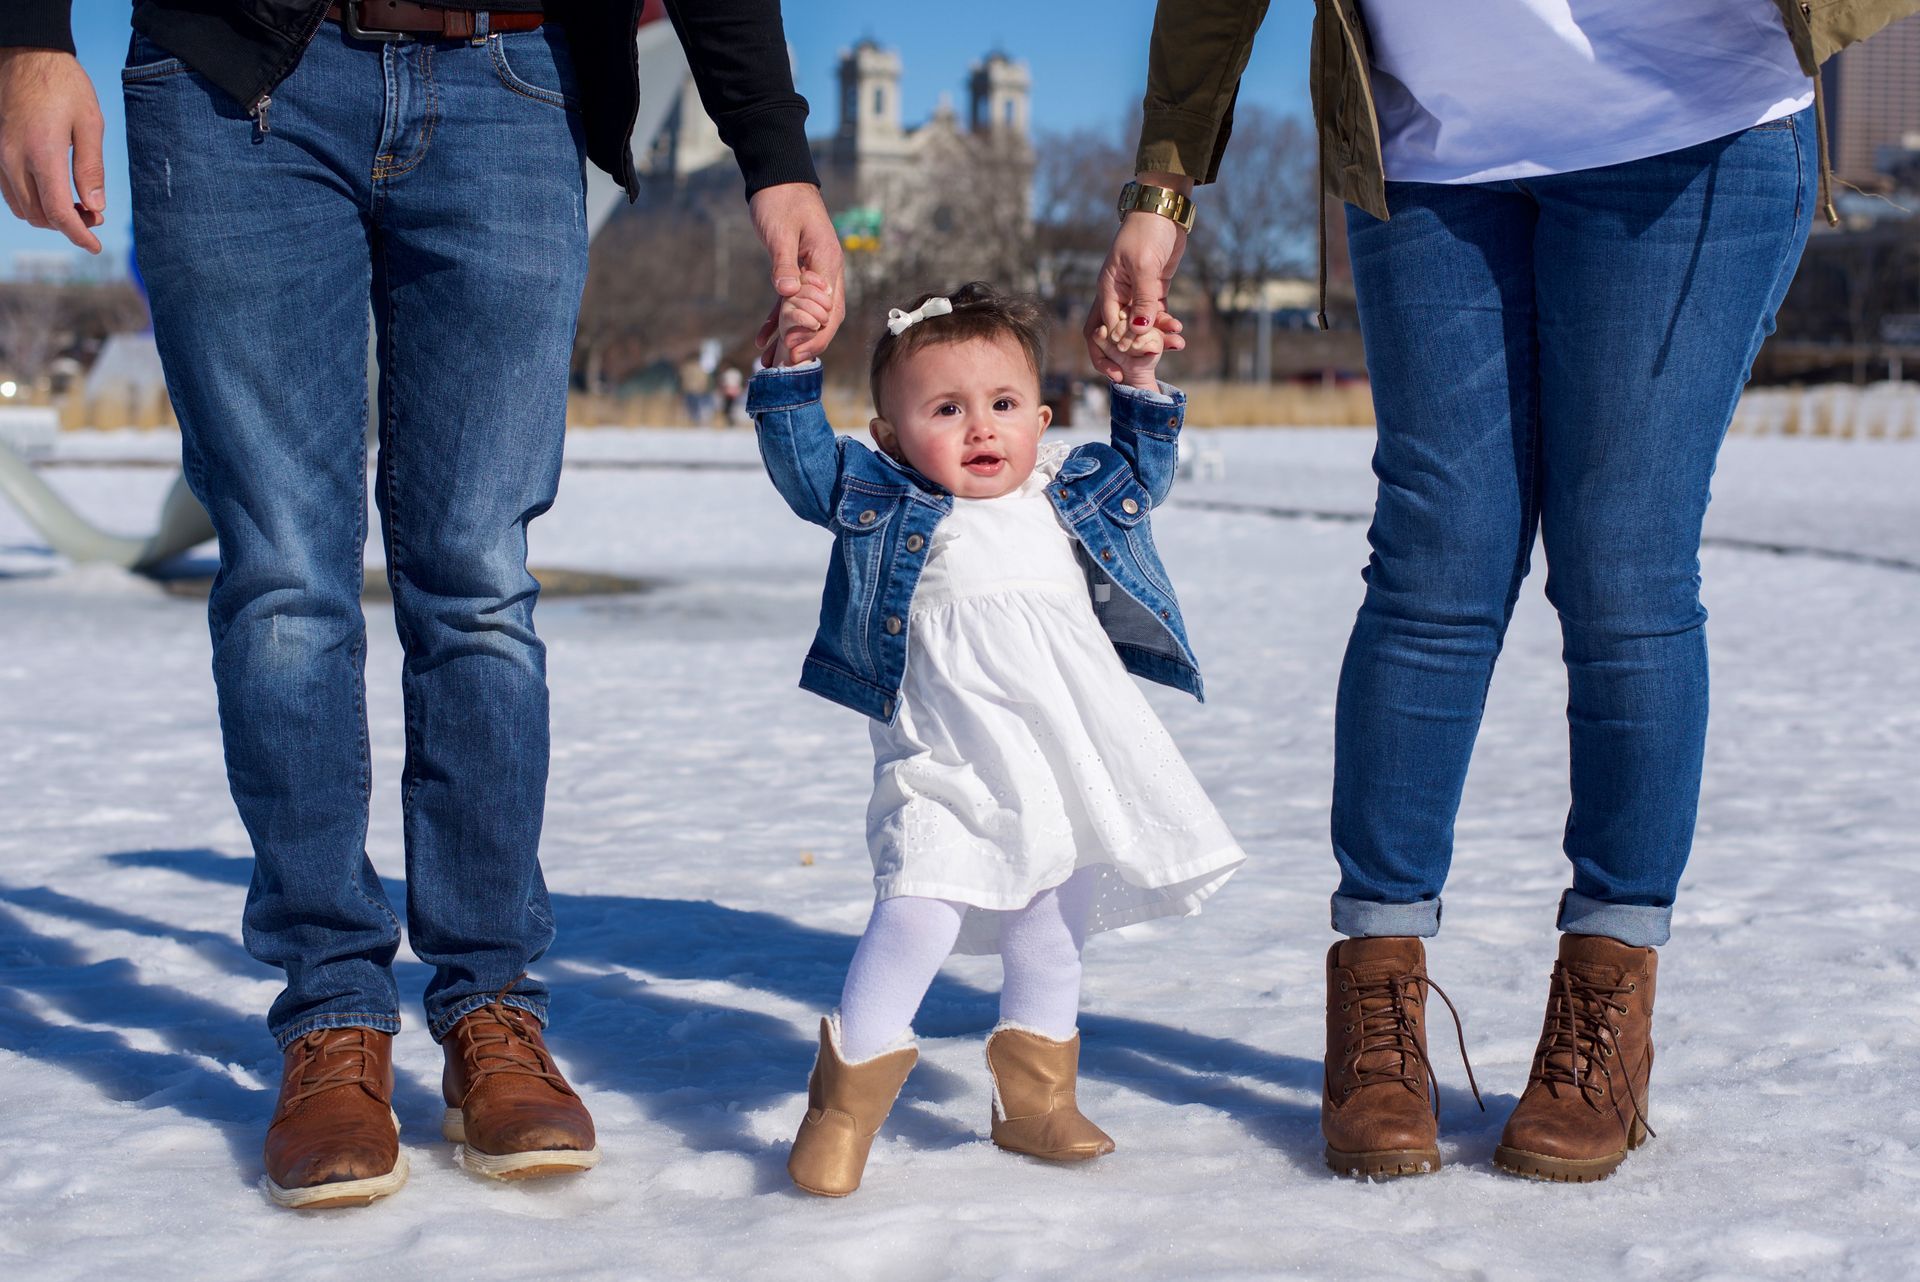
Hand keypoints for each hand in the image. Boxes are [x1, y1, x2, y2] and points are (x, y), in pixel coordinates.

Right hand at [0, 49, 106, 252]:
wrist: (27, 55)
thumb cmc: (64, 85)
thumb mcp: (90, 123)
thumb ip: (91, 167)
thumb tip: (96, 206)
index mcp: (42, 154)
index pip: (59, 212)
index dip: (79, 236)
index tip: (96, 246)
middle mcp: (14, 159)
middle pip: (40, 216)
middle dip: (69, 226)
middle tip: (94, 216)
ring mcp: (0, 156)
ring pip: (22, 208)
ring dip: (50, 217)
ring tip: (79, 206)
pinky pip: (10, 193)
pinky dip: (33, 203)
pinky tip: (55, 194)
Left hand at [748, 182, 845, 363]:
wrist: (780, 178)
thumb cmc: (781, 199)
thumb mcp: (781, 232)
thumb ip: (784, 263)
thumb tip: (786, 292)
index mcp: (827, 262)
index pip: (828, 308)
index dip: (814, 334)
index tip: (795, 353)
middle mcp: (825, 272)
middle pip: (823, 318)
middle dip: (806, 345)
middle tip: (786, 366)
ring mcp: (813, 274)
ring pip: (805, 314)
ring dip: (789, 339)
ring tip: (769, 362)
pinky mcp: (796, 271)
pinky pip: (790, 303)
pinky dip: (778, 321)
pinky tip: (762, 338)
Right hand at [1083, 171, 1192, 380]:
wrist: (1163, 210)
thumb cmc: (1146, 232)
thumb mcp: (1144, 266)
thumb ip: (1142, 299)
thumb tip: (1138, 331)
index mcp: (1107, 289)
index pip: (1102, 328)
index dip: (1109, 351)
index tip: (1122, 370)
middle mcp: (1118, 294)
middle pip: (1117, 332)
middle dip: (1130, 352)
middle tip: (1145, 367)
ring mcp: (1135, 292)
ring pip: (1141, 324)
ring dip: (1157, 337)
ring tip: (1177, 343)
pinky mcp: (1153, 289)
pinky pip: (1156, 313)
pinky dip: (1166, 323)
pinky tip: (1179, 328)